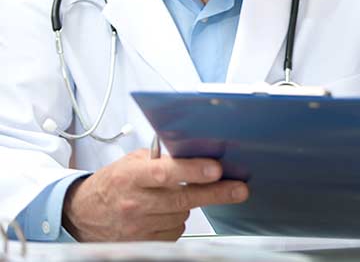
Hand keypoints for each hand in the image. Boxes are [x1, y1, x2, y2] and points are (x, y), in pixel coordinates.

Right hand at [62, 149, 248, 240]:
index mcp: (130, 177)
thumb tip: (194, 152)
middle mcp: (134, 203)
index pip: (164, 173)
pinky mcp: (143, 244)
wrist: (82, 215)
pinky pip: (175, 230)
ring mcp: (138, 227)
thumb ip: (159, 158)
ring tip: (171, 196)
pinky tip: (163, 212)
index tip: (216, 170)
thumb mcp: (131, 162)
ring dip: (187, 204)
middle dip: (215, 193)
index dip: (192, 171)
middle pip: (182, 198)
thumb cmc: (113, 183)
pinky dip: (176, 220)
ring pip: (182, 214)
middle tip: (239, 189)